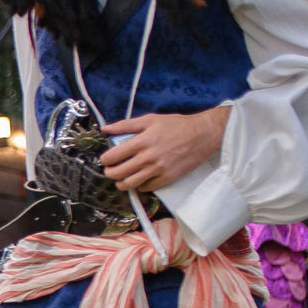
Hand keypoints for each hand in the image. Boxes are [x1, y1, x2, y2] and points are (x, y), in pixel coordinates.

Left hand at [99, 106, 227, 193]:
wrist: (203, 134)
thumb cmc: (177, 125)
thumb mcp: (150, 119)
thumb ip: (125, 125)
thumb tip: (105, 128)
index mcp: (141, 142)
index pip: (112, 157)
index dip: (104, 159)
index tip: (106, 159)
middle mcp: (148, 158)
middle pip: (117, 174)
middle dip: (109, 173)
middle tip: (111, 170)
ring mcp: (158, 170)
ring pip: (129, 184)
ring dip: (121, 183)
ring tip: (122, 178)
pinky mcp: (168, 178)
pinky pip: (146, 188)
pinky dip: (139, 186)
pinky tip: (139, 179)